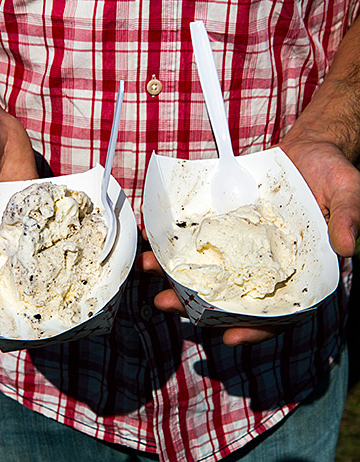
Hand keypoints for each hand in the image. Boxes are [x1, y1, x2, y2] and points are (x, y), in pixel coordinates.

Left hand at [137, 137, 359, 345]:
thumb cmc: (332, 173)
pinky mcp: (227, 222)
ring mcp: (243, 244)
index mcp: (298, 270)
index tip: (228, 337)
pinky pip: (200, 234)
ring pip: (209, 268)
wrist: (309, 149)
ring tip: (148, 268)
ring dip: (176, 272)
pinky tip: (154, 235)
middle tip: (165, 302)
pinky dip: (176, 237)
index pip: (278, 311)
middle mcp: (266, 264)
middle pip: (230, 295)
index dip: (255, 328)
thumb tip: (347, 246)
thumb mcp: (347, 190)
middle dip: (195, 303)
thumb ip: (349, 216)